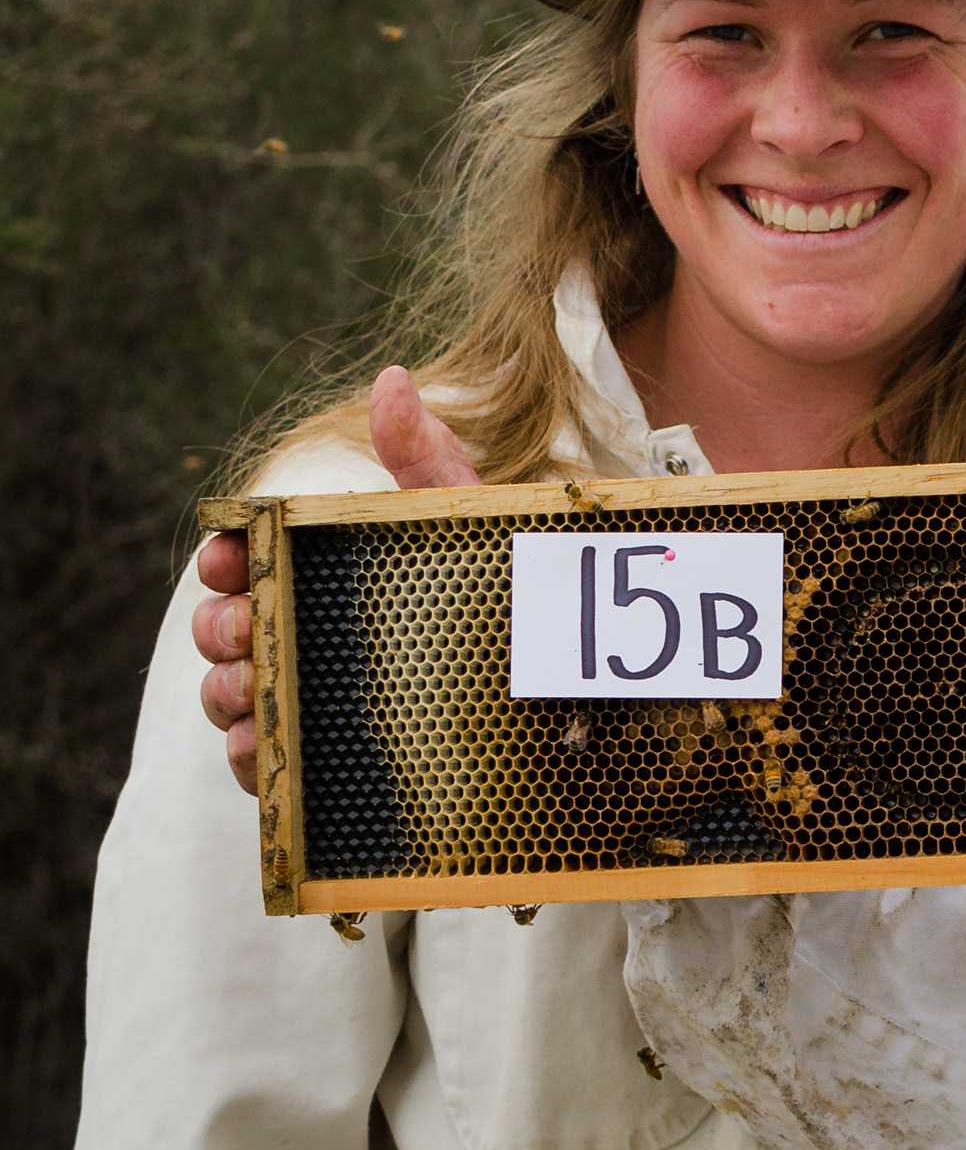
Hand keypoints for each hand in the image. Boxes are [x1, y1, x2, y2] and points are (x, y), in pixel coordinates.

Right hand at [197, 366, 479, 793]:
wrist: (560, 683)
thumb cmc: (504, 592)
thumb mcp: (465, 523)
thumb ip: (425, 456)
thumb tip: (393, 378)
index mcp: (323, 579)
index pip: (246, 563)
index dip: (224, 555)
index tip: (228, 552)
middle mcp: (308, 639)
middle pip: (228, 631)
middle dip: (220, 624)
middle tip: (248, 623)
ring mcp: (312, 703)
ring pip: (236, 697)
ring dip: (228, 690)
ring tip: (253, 684)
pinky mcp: (329, 767)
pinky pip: (268, 771)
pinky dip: (253, 759)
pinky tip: (265, 746)